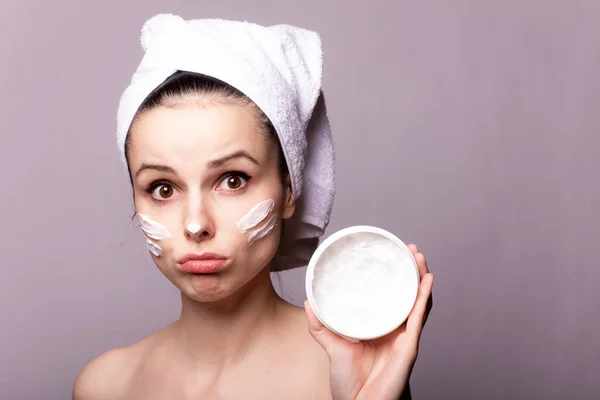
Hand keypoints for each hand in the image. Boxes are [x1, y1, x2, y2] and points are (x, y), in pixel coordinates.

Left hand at [305, 244, 432, 399]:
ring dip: (420, 277)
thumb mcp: (333, 348)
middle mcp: (396, 330)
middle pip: (408, 294)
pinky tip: (427, 281)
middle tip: (410, 248)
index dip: (394, 277)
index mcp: (381, 328)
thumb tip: (309, 302)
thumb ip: (321, 326)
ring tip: (418, 256)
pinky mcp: (409, 347)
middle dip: (411, 271)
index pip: (390, 297)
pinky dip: (424, 299)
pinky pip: (418, 319)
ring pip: (417, 301)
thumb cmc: (352, 383)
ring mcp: (404, 337)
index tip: (391, 256)